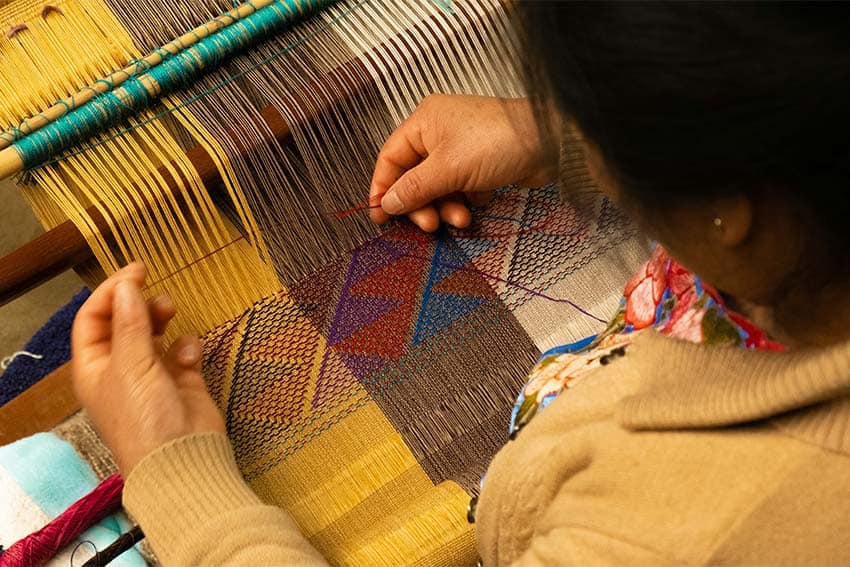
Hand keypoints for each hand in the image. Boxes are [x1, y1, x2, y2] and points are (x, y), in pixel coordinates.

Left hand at [72, 263, 225, 475]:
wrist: (183, 458)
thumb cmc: (144, 417)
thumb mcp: (131, 365)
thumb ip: (131, 322)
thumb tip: (128, 286)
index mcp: (95, 366)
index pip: (93, 318)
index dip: (111, 292)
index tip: (137, 272)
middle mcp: (121, 368)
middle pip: (124, 321)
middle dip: (139, 303)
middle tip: (158, 295)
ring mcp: (153, 374)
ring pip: (155, 332)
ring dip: (163, 318)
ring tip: (173, 312)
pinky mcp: (183, 380)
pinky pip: (184, 350)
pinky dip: (189, 346)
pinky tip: (191, 357)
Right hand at [370, 94, 558, 231]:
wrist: (548, 142)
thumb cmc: (498, 141)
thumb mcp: (448, 169)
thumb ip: (414, 188)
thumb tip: (387, 203)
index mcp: (424, 122)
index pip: (390, 157)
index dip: (382, 187)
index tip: (380, 215)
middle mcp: (439, 132)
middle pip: (414, 176)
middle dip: (421, 203)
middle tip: (429, 224)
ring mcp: (460, 148)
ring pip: (438, 186)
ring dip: (445, 206)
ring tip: (461, 218)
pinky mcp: (479, 164)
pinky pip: (459, 188)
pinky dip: (463, 201)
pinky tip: (476, 205)